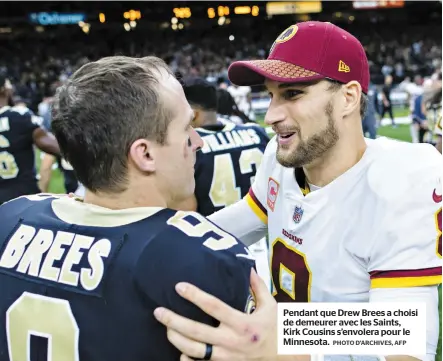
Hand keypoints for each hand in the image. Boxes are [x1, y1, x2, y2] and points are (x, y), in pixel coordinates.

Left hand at [153, 269, 278, 360]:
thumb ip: (258, 287)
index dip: (195, 296)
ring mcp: (227, 358)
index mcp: (243, 323)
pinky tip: (180, 351)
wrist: (287, 360)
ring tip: (165, 328)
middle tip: (158, 311)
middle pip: (196, 331)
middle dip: (174, 321)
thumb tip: (249, 268)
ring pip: (194, 351)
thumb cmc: (277, 332)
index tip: (179, 287)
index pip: (214, 307)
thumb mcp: (271, 307)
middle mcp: (232, 342)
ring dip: (176, 339)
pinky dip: (188, 359)